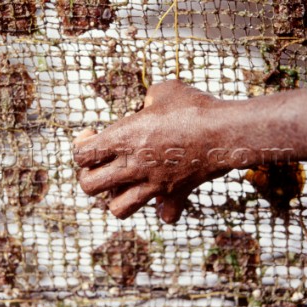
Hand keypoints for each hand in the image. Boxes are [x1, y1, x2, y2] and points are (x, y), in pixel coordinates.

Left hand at [73, 80, 231, 222]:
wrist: (225, 132)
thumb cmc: (193, 107)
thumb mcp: (164, 91)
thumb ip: (148, 99)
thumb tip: (147, 105)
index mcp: (122, 138)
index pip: (80, 155)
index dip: (81, 144)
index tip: (95, 133)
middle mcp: (131, 166)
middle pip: (88, 187)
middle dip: (89, 175)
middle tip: (103, 163)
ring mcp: (152, 184)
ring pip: (118, 209)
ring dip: (116, 199)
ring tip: (126, 184)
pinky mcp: (174, 194)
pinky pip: (165, 215)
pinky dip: (162, 210)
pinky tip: (165, 195)